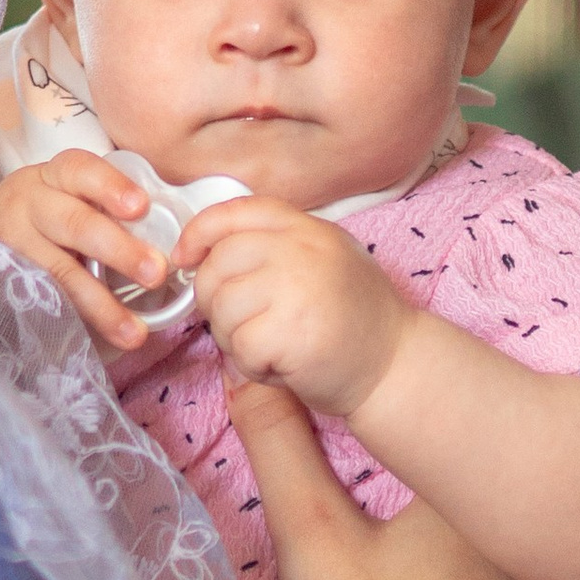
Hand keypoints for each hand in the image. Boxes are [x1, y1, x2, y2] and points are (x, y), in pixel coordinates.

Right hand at [0, 151, 166, 357]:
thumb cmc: (53, 220)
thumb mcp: (73, 199)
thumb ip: (110, 210)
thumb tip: (177, 243)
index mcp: (53, 177)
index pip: (80, 169)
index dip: (110, 186)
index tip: (140, 206)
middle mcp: (28, 203)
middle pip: (74, 223)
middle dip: (119, 250)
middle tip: (156, 274)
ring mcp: (12, 242)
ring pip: (59, 272)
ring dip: (101, 304)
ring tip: (134, 332)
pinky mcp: (2, 279)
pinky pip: (42, 302)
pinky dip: (75, 322)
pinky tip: (100, 340)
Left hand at [173, 198, 413, 418]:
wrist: (394, 367)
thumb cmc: (353, 322)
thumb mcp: (321, 263)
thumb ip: (274, 249)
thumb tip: (205, 253)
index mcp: (308, 229)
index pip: (239, 211)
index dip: (201, 231)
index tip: (185, 257)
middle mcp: (304, 249)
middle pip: (219, 263)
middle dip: (216, 301)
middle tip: (244, 326)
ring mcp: (298, 286)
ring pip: (223, 307)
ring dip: (234, 339)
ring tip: (270, 348)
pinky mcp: (291, 330)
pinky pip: (239, 346)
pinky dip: (252, 366)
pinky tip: (281, 367)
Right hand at [236, 379, 579, 579]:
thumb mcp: (308, 539)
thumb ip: (282, 447)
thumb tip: (251, 374)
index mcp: (483, 510)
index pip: (464, 468)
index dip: (427, 486)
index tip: (399, 511)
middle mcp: (544, 560)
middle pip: (496, 531)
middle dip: (457, 544)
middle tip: (410, 573)